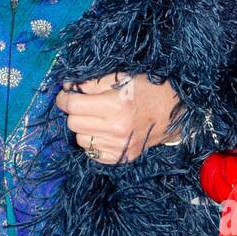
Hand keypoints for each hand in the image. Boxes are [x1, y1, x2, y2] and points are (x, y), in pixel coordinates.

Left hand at [54, 72, 182, 163]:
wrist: (172, 112)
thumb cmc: (146, 90)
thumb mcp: (120, 77)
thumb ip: (91, 83)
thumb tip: (66, 87)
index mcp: (115, 105)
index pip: (73, 105)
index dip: (64, 98)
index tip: (65, 95)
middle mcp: (117, 129)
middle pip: (73, 123)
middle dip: (74, 112)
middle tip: (83, 105)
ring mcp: (120, 146)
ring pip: (81, 139)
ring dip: (84, 128)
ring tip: (97, 119)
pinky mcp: (122, 157)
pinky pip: (92, 153)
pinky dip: (94, 142)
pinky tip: (104, 132)